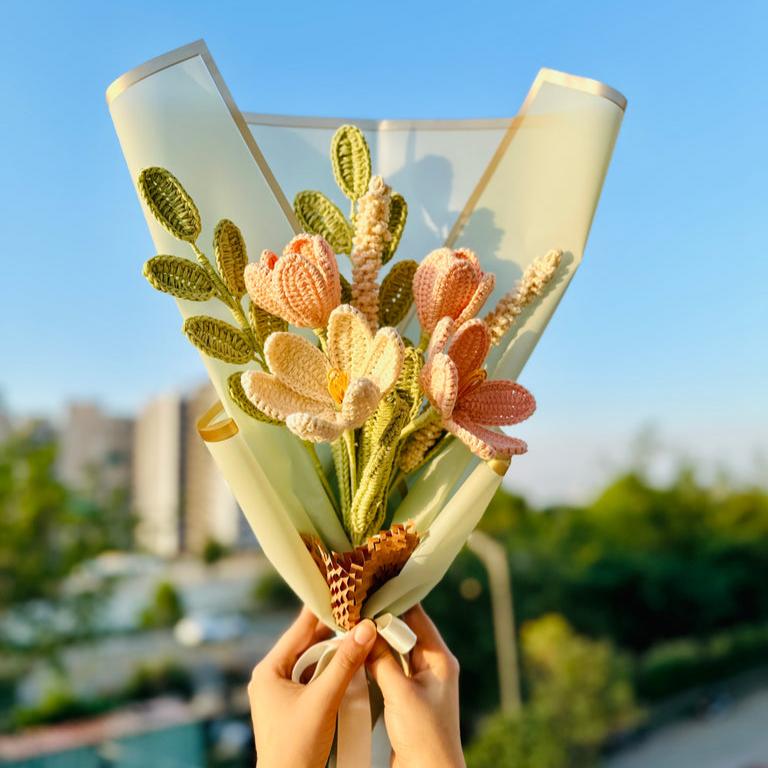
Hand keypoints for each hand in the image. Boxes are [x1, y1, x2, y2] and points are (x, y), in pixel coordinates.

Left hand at [248, 607, 377, 767]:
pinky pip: (315, 678)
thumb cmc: (296, 749)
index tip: (342, 589)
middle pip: (308, 644)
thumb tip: (365, 628)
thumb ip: (345, 663)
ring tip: (360, 636)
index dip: (322, 609)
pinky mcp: (293, 706)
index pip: (299, 628)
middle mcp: (272, 677)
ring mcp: (282, 693)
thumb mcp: (324, 700)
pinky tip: (351, 666)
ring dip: (336, 653)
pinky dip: (333, 671)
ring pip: (314, 661)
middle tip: (361, 614)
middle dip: (334, 632)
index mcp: (268, 670)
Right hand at [367, 604, 464, 767]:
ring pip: (395, 652)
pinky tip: (357, 657)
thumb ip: (382, 660)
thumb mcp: (400, 693)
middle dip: (381, 622)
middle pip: (404, 633)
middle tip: (355, 607)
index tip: (370, 588)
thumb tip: (366, 631)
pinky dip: (375, 663)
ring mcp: (420, 683)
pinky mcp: (407, 699)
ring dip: (376, 643)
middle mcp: (432, 667)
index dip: (394, 602)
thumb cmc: (424, 735)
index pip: (417, 617)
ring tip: (352, 628)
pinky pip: (390, 671)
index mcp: (439, 659)